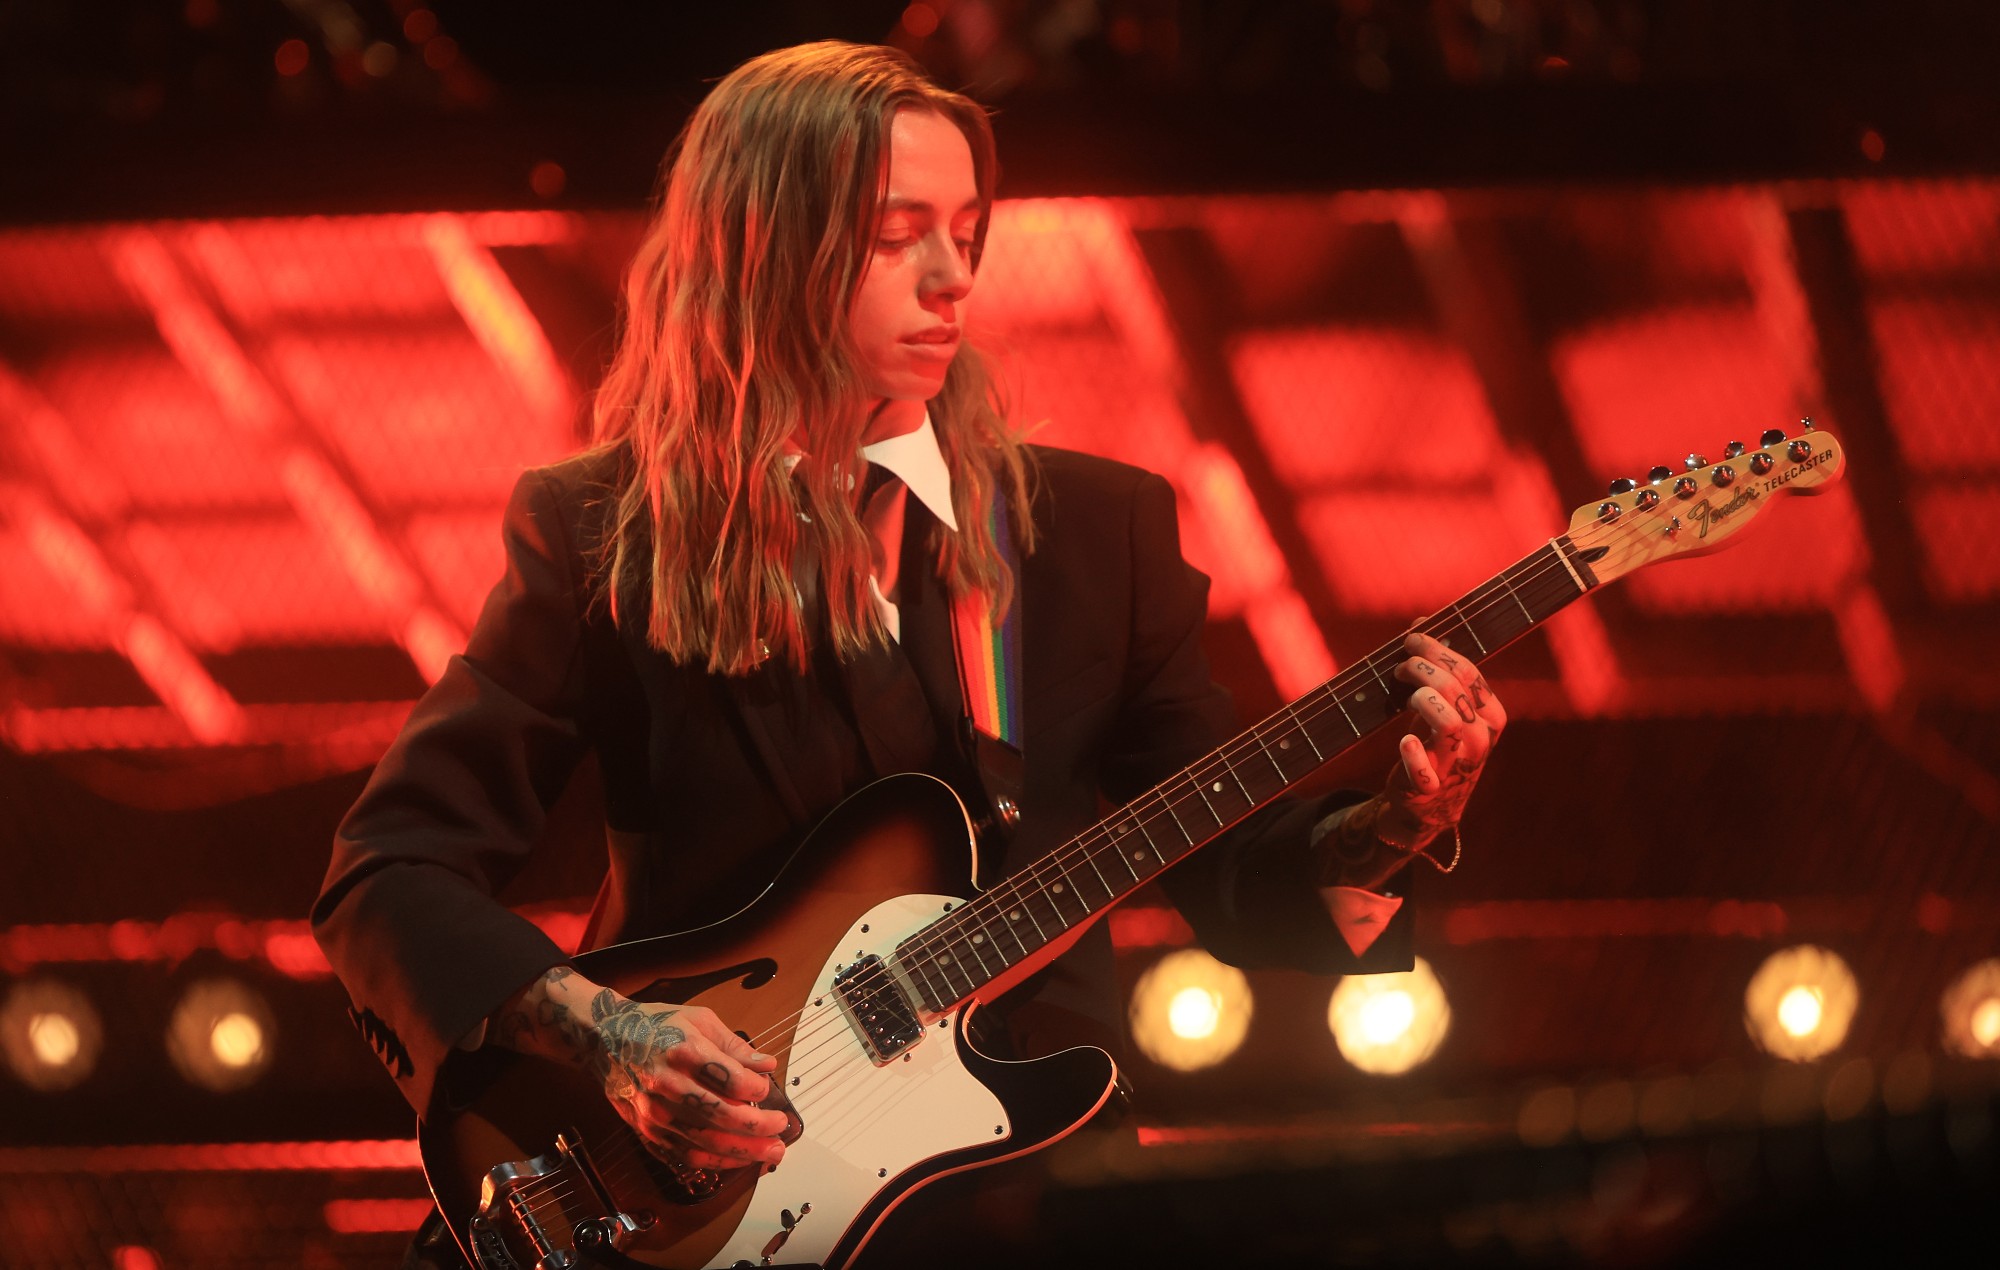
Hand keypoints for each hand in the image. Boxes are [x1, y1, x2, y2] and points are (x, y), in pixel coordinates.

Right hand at [493, 967, 789, 1171]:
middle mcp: (666, 1084)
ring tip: (768, 1152)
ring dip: (741, 1152)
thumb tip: (767, 1066)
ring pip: (704, 1142)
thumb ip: (735, 1046)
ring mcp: (653, 1112)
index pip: (730, 1079)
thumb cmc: (657, 1026)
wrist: (605, 1038)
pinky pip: (683, 1155)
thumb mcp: (699, 1020)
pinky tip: (735, 1159)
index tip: (768, 1091)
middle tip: (780, 1132)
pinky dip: (713, 1161)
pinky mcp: (645, 1130)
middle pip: (720, 1115)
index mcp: (683, 1050)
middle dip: (756, 1129)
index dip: (756, 1089)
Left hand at [1381, 629, 1505, 847]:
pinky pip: (1425, 771)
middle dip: (1423, 668)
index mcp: (1491, 715)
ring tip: (1402, 695)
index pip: (1471, 672)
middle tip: (1400, 664)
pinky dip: (1413, 754)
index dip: (1438, 650)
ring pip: (1448, 723)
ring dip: (1420, 700)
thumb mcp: (1443, 704)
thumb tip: (1421, 621)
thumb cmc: (1436, 744)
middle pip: (1456, 691)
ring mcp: (1460, 766)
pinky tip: (1406, 741)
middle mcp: (1481, 739)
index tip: (1411, 639)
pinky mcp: (1431, 788)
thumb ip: (1437, 666)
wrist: (1426, 804)